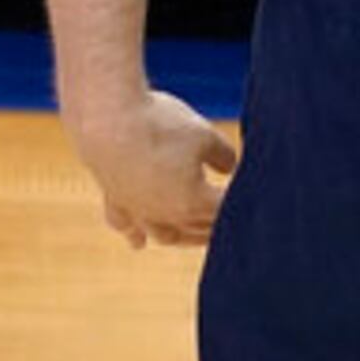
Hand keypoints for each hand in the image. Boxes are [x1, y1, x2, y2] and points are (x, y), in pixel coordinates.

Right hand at [65, 86, 236, 247]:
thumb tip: (231, 168)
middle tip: (232, 223)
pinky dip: (136, 234)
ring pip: (165, 235)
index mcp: (195, 202)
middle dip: (217, 225)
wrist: (105, 118)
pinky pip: (127, 225)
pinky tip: (138, 242)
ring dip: (182, 238)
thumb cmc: (159, 123)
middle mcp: (166, 215)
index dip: (242, 206)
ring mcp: (138, 211)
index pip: (225, 211)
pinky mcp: (115, 199)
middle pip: (199, 229)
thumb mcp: (203, 134)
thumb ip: (223, 155)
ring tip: (192, 236)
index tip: (253, 200)